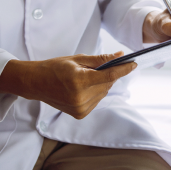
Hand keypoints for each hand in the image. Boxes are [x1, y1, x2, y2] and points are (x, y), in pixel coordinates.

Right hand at [0, 52, 135, 118]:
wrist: (36, 83)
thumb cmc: (55, 68)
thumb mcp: (78, 59)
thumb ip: (101, 59)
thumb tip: (120, 55)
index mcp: (79, 81)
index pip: (109, 76)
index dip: (124, 69)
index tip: (134, 64)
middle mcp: (81, 97)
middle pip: (108, 84)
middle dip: (109, 74)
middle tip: (101, 67)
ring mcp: (80, 108)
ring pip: (104, 93)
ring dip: (102, 84)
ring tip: (87, 78)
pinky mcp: (80, 114)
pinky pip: (97, 100)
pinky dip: (96, 92)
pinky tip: (83, 88)